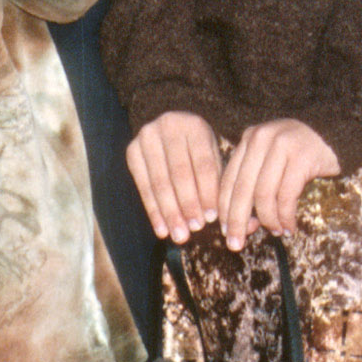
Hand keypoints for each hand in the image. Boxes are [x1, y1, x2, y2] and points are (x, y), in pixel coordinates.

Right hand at [125, 111, 225, 242]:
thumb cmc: (198, 154)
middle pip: (180, 172)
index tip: (213, 218)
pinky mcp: (132, 151)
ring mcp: (147, 137)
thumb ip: (219, 184)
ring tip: (179, 235)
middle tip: (195, 228)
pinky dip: (153, 211)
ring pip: (160, 181)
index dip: (208, 192)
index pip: (203, 164)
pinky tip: (161, 230)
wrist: (169, 132)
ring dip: (170, 212)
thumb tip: (229, 221)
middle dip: (188, 204)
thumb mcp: (213, 159)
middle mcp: (169, 125)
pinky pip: (143, 186)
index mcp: (195, 126)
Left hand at [216, 119, 340, 247]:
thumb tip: (244, 224)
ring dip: (268, 220)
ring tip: (275, 232)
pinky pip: (286, 196)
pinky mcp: (302, 157)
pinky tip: (289, 228)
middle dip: (237, 221)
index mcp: (249, 139)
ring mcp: (281, 145)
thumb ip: (255, 184)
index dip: (225, 208)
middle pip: (242, 188)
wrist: (337, 135)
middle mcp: (261, 138)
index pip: (229, 179)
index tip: (224, 232)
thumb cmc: (302, 154)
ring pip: (264, 194)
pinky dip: (285, 216)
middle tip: (236, 244)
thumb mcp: (272, 160)